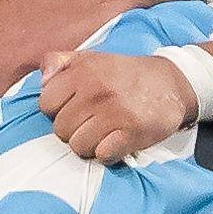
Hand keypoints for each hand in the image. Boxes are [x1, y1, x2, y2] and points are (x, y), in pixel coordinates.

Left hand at [41, 46, 194, 163]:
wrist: (171, 83)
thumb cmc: (123, 74)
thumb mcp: (90, 57)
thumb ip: (59, 62)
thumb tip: (41, 79)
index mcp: (82, 71)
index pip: (46, 104)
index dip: (57, 111)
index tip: (73, 109)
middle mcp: (96, 90)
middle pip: (60, 130)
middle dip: (73, 131)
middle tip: (91, 124)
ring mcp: (114, 112)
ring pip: (78, 146)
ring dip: (89, 146)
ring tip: (102, 135)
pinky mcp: (132, 132)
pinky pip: (102, 155)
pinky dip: (107, 153)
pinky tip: (115, 142)